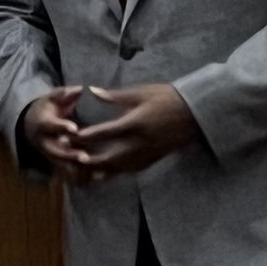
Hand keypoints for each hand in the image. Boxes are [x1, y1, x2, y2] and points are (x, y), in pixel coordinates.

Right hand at [22, 86, 85, 177]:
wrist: (31, 125)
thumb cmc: (47, 108)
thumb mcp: (52, 98)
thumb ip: (64, 94)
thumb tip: (79, 89)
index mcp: (43, 124)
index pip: (52, 126)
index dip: (62, 127)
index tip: (74, 128)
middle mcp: (45, 142)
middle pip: (56, 150)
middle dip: (70, 154)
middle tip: (85, 157)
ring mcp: (50, 155)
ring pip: (62, 165)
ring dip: (76, 169)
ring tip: (93, 172)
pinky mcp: (57, 163)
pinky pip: (68, 172)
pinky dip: (81, 177)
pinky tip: (96, 178)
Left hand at [74, 84, 198, 177]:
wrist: (195, 113)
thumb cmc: (167, 97)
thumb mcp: (141, 92)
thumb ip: (116, 96)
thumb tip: (93, 91)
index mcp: (136, 123)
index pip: (106, 133)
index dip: (87, 136)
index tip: (71, 136)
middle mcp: (140, 143)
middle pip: (110, 156)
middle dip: (90, 158)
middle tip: (72, 157)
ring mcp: (148, 153)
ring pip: (120, 167)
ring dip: (101, 169)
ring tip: (83, 169)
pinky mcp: (154, 159)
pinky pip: (132, 170)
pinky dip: (117, 173)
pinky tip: (105, 174)